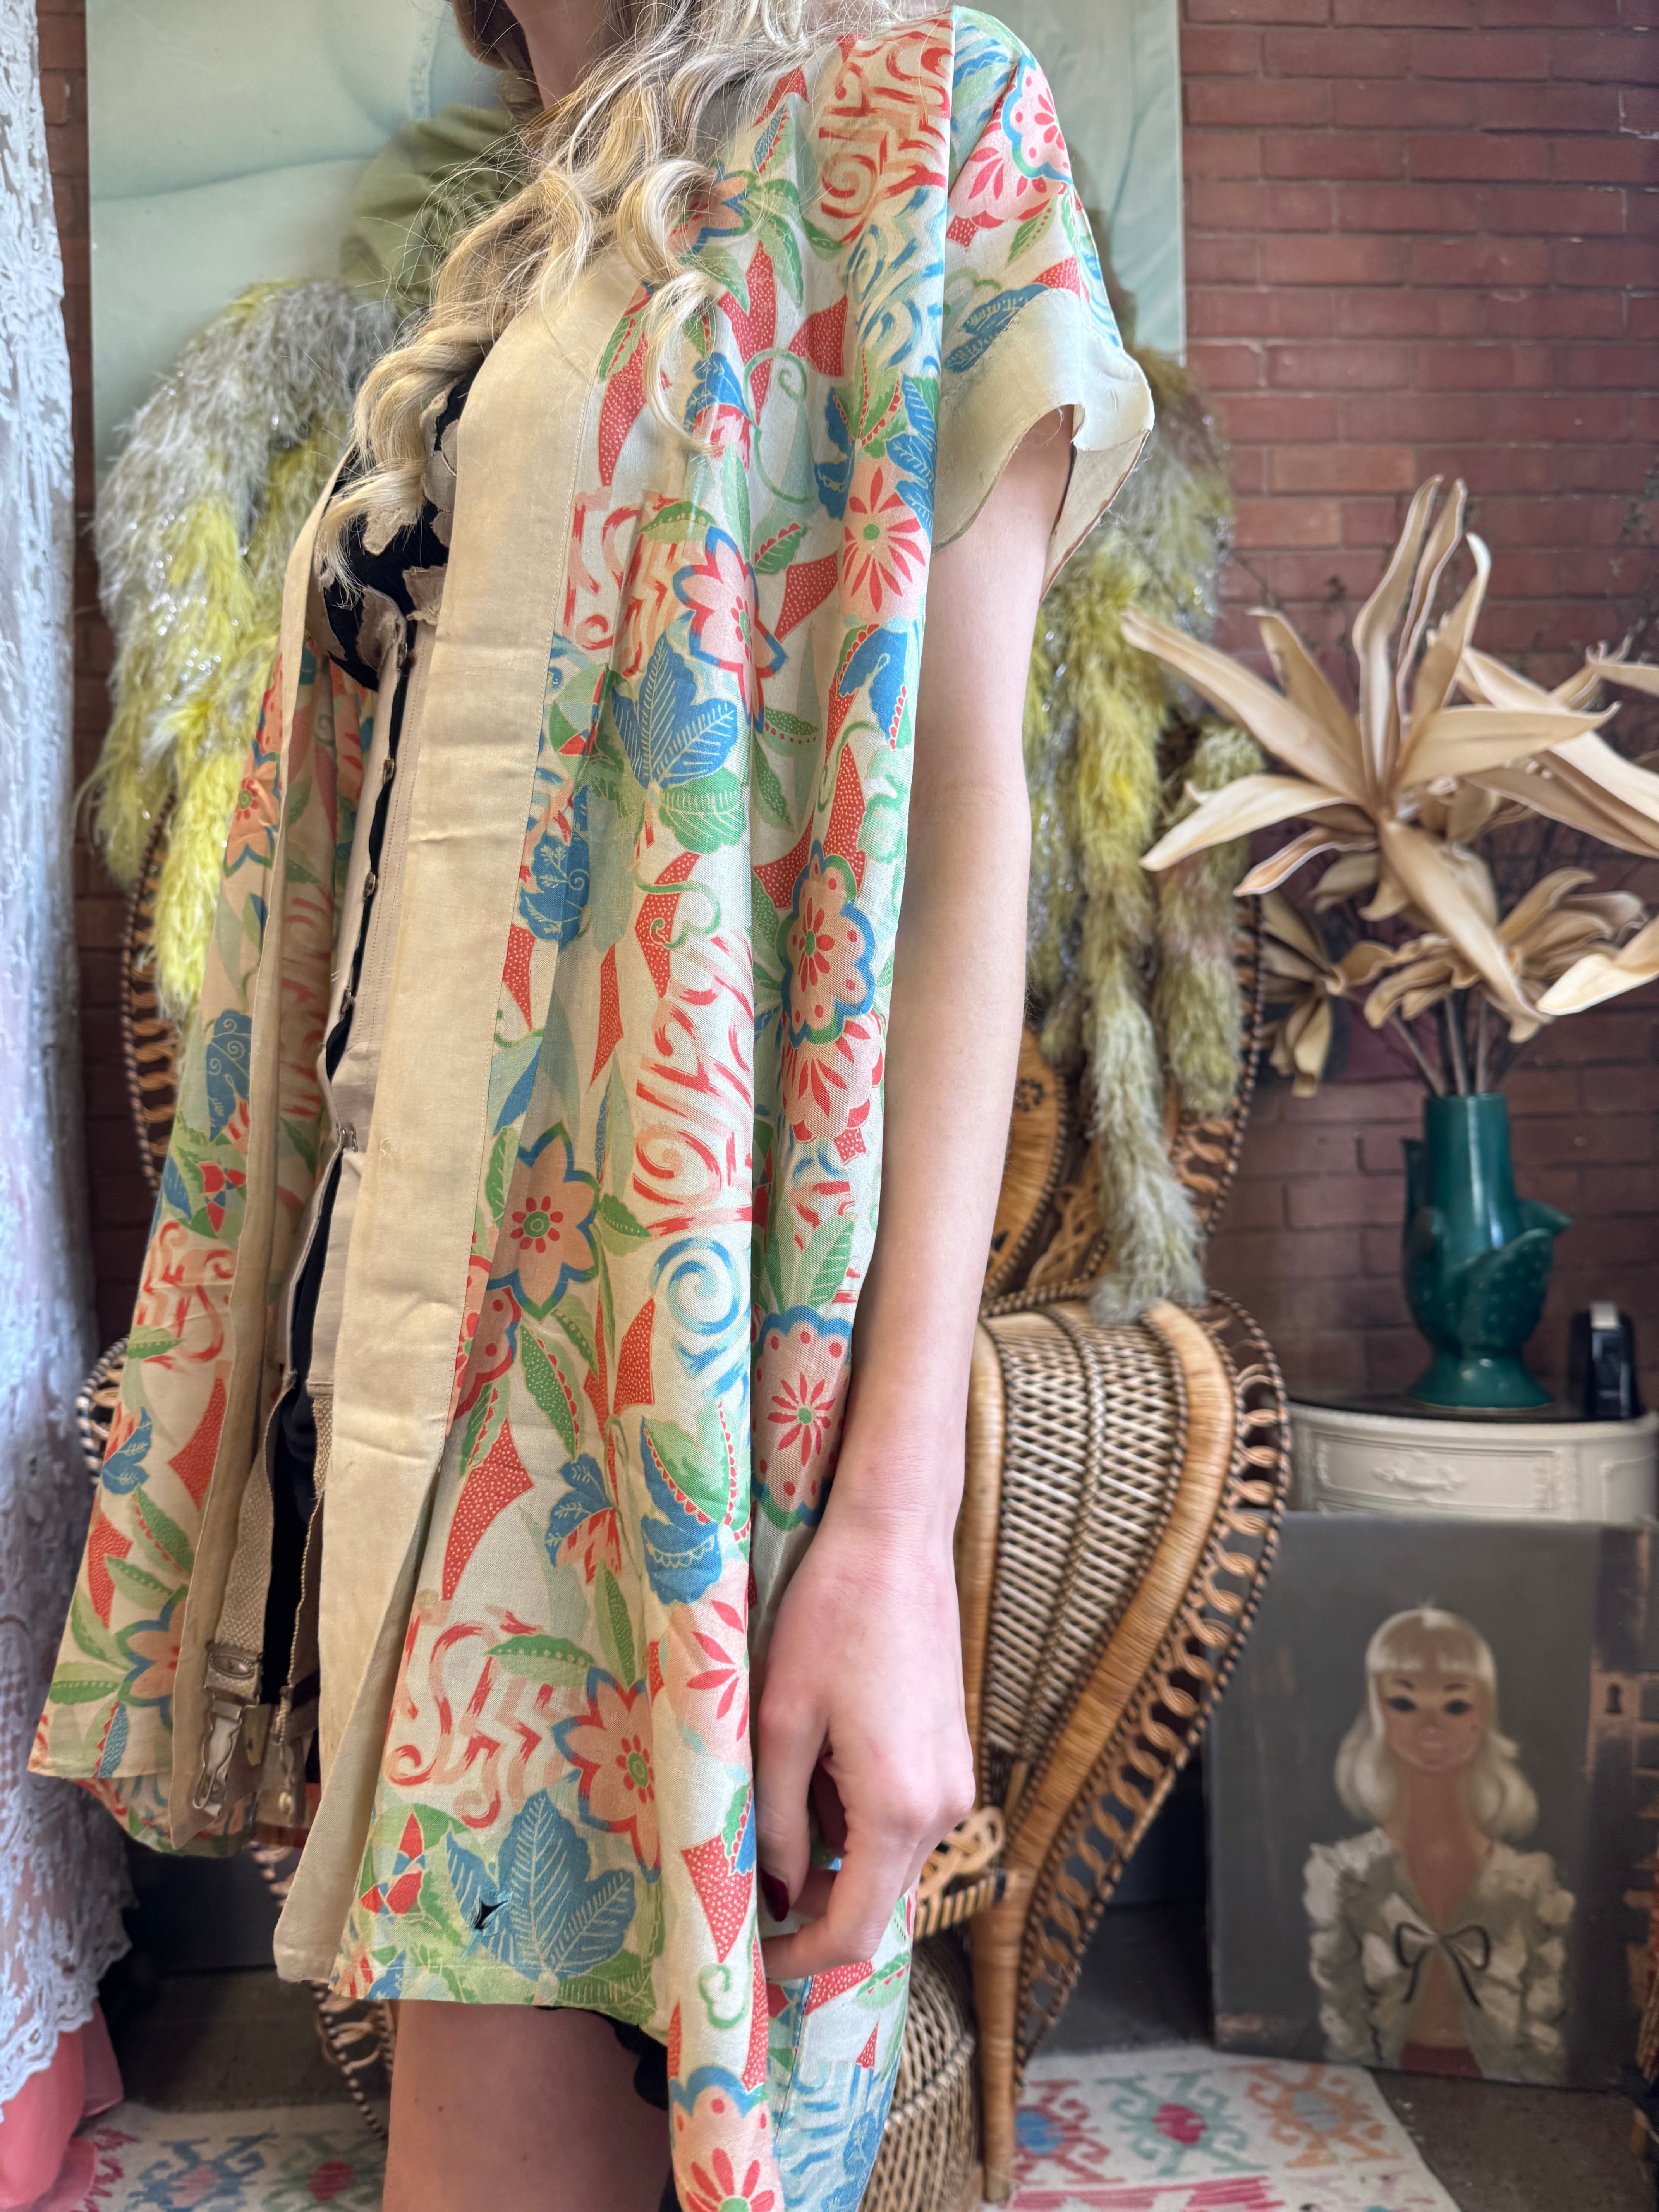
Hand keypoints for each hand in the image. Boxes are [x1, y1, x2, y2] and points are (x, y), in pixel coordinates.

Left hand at [754, 1446, 974, 1981]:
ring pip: (883, 1856)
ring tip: (784, 1775)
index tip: (753, 1964)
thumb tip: (776, 1890)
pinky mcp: (950, 1755)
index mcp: (898, 1809)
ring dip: (827, 1846)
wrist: (896, 1539)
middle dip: (808, 1904)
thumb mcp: (782, 1722)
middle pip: (873, 1899)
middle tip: (744, 1873)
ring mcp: (954, 1781)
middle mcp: (942, 1808)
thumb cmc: (833, 1616)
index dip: (801, 1960)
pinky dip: (852, 1811)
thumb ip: (778, 1820)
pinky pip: (898, 1817)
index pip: (854, 1930)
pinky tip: (819, 1751)